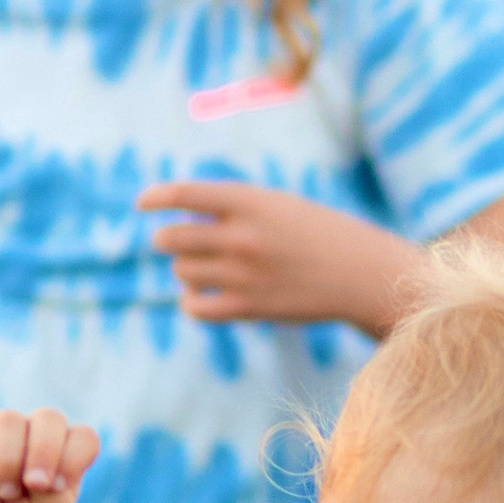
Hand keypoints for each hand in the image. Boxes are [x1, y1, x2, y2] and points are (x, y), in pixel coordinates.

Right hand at [0, 407, 99, 502]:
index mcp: (64, 447)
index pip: (83, 437)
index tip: (58, 488)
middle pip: (49, 418)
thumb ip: (53, 485)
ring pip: (7, 422)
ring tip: (5, 496)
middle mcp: (33, 430)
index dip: (74, 459)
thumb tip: (30, 467)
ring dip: (8, 465)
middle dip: (44, 453)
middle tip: (34, 485)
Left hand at [138, 181, 420, 332]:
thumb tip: (177, 223)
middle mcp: (242, 236)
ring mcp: (244, 274)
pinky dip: (190, 300)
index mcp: (250, 202)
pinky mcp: (249, 307)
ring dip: (185, 269)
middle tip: (177, 241)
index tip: (142, 204)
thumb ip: (231, 208)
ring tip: (202, 269)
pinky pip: (195, 307)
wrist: (361, 273)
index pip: (184, 194)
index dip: (156, 197)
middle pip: (172, 237)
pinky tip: (200, 295)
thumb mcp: (277, 206)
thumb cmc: (318, 233)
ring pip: (182, 271)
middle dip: (168, 239)